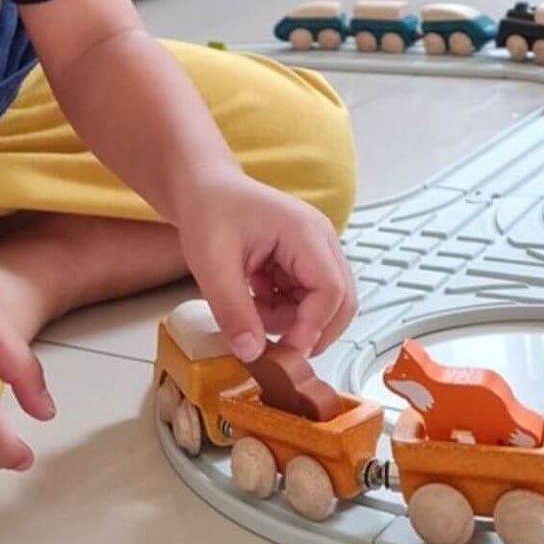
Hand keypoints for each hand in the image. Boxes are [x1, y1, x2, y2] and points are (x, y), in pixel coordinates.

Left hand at [176, 172, 356, 362]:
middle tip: (273, 349)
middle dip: (308, 330)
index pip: (330, 290)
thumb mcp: (212, 264)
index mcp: (304, 232)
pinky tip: (255, 297)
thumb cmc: (209, 211)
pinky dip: (282, 311)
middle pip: (340, 301)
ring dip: (289, 321)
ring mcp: (315, 251)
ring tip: (250, 309)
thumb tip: (252, 353)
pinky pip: (306, 300)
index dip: (312, 327)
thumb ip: (233, 310)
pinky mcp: (304, 263)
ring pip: (322, 306)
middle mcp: (319, 241)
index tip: (284, 352)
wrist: (203, 190)